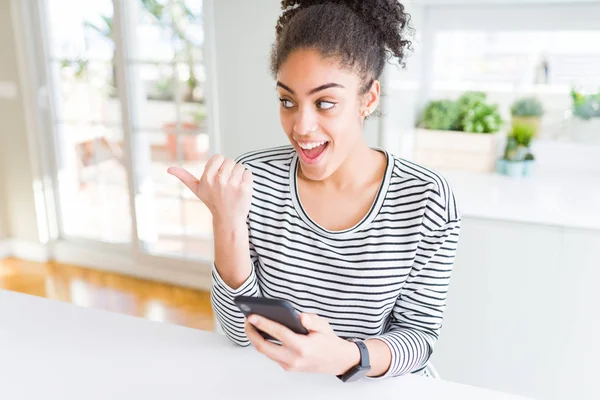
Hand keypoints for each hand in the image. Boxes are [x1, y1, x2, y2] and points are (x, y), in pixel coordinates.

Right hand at [167, 154, 252, 225]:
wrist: (228, 219)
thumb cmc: (212, 202)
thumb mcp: (197, 189)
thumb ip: (184, 177)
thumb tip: (168, 169)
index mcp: (207, 177)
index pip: (218, 157)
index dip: (220, 165)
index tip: (219, 176)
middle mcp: (219, 180)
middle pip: (230, 161)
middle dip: (230, 170)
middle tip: (227, 184)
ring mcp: (232, 184)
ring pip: (240, 166)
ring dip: (239, 175)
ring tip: (234, 187)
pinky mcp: (245, 188)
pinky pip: (249, 173)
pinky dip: (247, 180)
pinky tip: (241, 190)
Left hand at [244, 313, 358, 375]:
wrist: (337, 361)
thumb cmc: (329, 342)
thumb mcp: (324, 326)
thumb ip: (312, 320)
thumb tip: (300, 317)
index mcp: (302, 347)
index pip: (278, 333)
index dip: (263, 323)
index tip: (252, 316)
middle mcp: (293, 358)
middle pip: (264, 347)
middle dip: (252, 333)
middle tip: (246, 320)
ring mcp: (289, 365)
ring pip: (265, 352)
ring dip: (255, 339)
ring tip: (251, 325)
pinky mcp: (287, 367)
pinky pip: (271, 355)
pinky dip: (263, 344)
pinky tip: (260, 333)